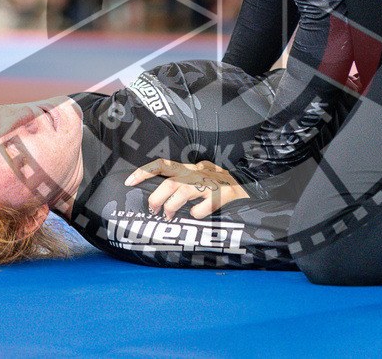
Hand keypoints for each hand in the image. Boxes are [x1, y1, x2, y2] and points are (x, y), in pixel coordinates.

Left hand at [125, 159, 248, 219]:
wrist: (253, 188)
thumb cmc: (223, 187)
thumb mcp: (202, 178)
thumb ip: (184, 183)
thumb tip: (161, 198)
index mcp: (191, 169)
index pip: (163, 164)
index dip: (144, 172)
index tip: (128, 182)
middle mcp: (199, 173)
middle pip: (169, 182)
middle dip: (156, 198)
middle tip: (153, 210)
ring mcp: (212, 183)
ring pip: (183, 192)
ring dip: (172, 206)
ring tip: (170, 216)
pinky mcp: (225, 194)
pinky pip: (203, 206)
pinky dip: (196, 213)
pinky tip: (197, 215)